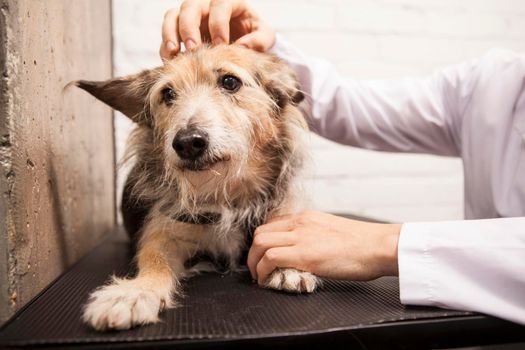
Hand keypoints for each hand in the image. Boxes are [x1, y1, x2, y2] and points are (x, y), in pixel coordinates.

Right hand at [160, 0, 275, 58]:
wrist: (243, 42)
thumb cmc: (254, 36)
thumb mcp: (264, 37)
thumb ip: (260, 40)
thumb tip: (243, 47)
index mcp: (229, 2)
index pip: (219, 3)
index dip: (218, 23)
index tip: (221, 44)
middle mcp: (206, 5)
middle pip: (191, 6)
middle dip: (190, 27)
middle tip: (195, 49)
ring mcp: (191, 16)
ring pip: (173, 15)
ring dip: (170, 33)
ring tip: (174, 53)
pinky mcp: (180, 30)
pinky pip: (167, 32)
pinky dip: (165, 46)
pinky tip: (171, 60)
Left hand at [247, 211, 400, 284]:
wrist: (378, 246)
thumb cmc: (362, 244)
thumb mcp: (331, 230)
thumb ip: (313, 235)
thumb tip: (303, 250)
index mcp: (306, 217)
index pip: (271, 225)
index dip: (262, 242)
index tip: (263, 256)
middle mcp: (300, 223)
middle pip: (260, 233)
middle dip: (253, 253)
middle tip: (257, 268)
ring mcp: (301, 237)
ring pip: (260, 243)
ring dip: (254, 263)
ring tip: (260, 277)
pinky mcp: (305, 254)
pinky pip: (270, 259)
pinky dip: (263, 271)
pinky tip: (267, 280)